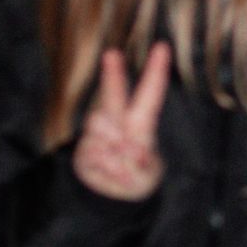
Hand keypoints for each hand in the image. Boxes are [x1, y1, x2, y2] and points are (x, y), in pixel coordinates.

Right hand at [73, 44, 171, 201]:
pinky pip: (94, 156)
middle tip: (112, 53)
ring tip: (123, 171)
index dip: (156, 71)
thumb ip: (139, 161)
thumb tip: (125, 147)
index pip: (150, 95)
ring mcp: (97, 137)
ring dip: (115, 154)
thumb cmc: (137, 178)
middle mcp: (117, 124)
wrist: (111, 200)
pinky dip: (106, 170)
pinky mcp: (83, 153)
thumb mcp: (146, 175)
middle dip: (113, 76)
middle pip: (113, 97)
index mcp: (140, 124)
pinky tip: (110, 176)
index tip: (163, 46)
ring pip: (101, 132)